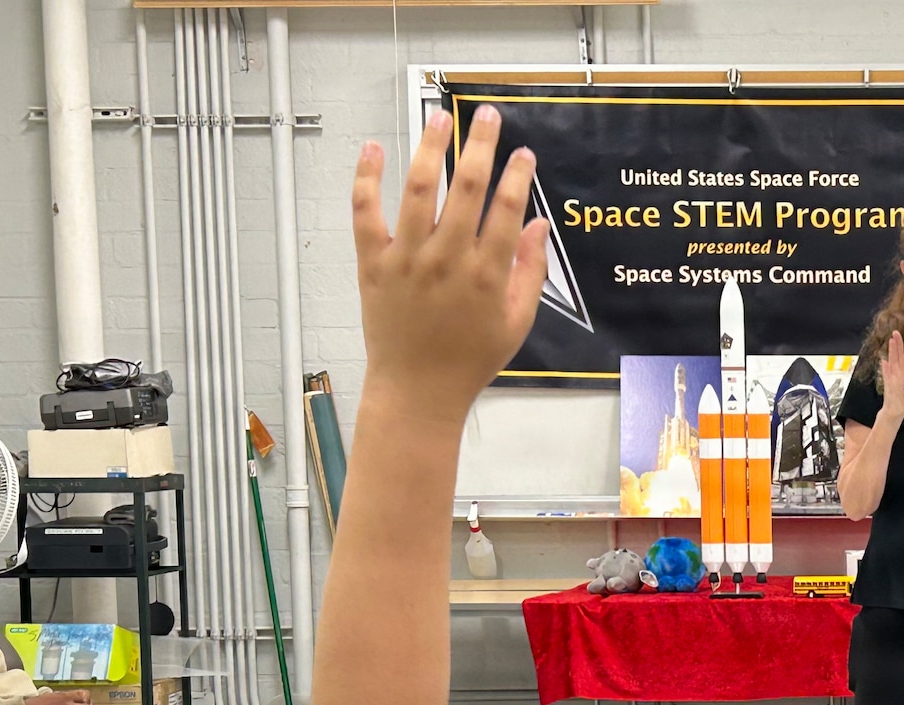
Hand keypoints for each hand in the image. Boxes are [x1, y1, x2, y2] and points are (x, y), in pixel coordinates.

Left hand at [351, 106, 548, 426]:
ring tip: (437, 116)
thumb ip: (530, 271)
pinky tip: (374, 147)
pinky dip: (367, 178)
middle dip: (479, 146)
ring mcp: (407, 260)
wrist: (418, 391)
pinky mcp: (373, 264)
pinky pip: (365, 212)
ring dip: (429, 147)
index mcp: (487, 276)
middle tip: (486, 115)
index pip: (506, 210)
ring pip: (418, 189)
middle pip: (466, 188)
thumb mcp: (517, 323)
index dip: (517, 175)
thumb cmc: (470, 360)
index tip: (523, 153)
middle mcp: (447, 261)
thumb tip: (537, 224)